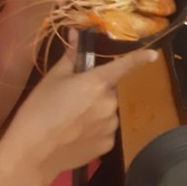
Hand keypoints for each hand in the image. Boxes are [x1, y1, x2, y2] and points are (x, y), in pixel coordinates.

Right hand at [1, 41, 155, 180]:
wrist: (32, 152)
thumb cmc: (40, 109)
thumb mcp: (53, 78)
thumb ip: (71, 56)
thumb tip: (76, 33)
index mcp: (98, 82)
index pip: (124, 66)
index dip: (139, 58)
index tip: (154, 54)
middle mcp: (110, 103)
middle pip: (108, 91)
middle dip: (95, 92)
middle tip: (72, 99)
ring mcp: (110, 126)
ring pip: (107, 112)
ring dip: (96, 112)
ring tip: (71, 121)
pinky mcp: (107, 146)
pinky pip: (105, 131)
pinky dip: (95, 131)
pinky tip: (75, 136)